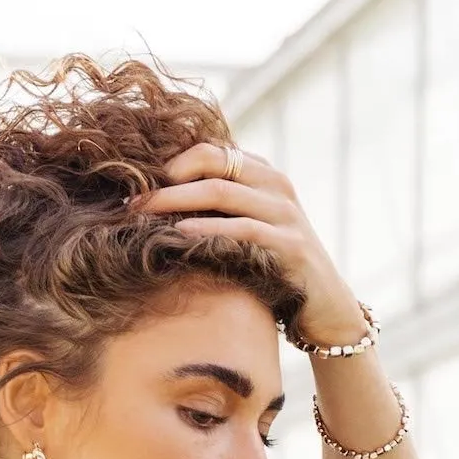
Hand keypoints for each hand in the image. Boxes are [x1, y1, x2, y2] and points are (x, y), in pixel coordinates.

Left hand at [129, 142, 366, 351]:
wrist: (327, 308)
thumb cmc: (276, 269)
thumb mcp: (248, 229)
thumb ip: (219, 210)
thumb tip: (159, 202)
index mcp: (264, 175)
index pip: (211, 150)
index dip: (172, 161)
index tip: (137, 183)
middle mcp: (276, 185)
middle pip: (213, 162)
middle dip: (167, 178)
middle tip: (131, 198)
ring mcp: (286, 213)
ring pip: (223, 191)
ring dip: (177, 199)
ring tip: (144, 212)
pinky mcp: (291, 245)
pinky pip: (243, 229)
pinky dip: (208, 228)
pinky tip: (179, 233)